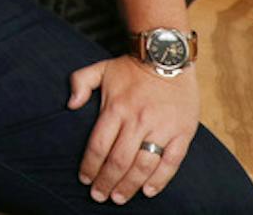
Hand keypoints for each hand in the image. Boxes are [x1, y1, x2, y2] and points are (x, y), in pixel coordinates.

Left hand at [69, 55, 199, 204]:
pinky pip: (171, 162)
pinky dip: (160, 180)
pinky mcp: (182, 133)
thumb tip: (70, 105)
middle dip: (107, 182)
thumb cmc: (131, 67)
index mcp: (116, 108)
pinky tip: (147, 191)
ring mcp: (161, 128)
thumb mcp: (100, 68)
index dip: (90, 166)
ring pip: (143, 165)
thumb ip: (80, 83)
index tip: (84, 179)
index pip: (99, 145)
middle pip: (119, 160)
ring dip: (129, 186)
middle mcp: (138, 120)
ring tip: (119, 198)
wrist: (166, 55)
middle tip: (99, 197)